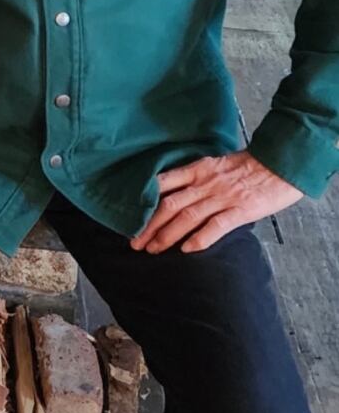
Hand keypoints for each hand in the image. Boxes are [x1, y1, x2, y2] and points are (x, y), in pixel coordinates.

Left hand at [130, 151, 302, 254]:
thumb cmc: (250, 165)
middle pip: (170, 204)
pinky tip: (187, 250)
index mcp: (199, 168)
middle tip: (135, 242)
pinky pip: (216, 226)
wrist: (280, 162)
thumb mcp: (217, 163)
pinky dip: (200, 238)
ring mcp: (222, 197)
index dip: (145, 200)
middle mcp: (206, 182)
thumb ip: (199, 176)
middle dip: (149, 224)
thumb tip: (179, 192)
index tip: (131, 216)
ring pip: (187, 217)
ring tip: (153, 250)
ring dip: (167, 235)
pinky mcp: (240, 210)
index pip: (164, 182)